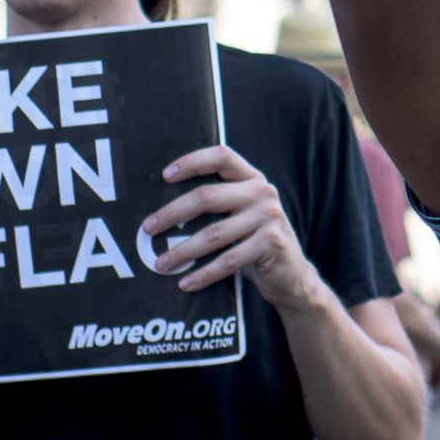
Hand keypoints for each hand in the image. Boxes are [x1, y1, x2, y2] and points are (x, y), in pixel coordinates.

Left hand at [146, 147, 319, 305]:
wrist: (291, 274)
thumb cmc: (254, 242)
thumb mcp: (241, 216)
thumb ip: (218, 205)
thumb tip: (162, 213)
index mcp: (252, 179)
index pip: (222, 156)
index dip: (192, 162)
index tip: (165, 176)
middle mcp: (262, 192)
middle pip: (207, 196)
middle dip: (172, 213)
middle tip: (148, 229)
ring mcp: (269, 217)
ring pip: (214, 233)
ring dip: (183, 251)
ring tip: (161, 263)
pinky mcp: (271, 243)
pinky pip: (228, 260)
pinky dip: (204, 274)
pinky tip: (185, 282)